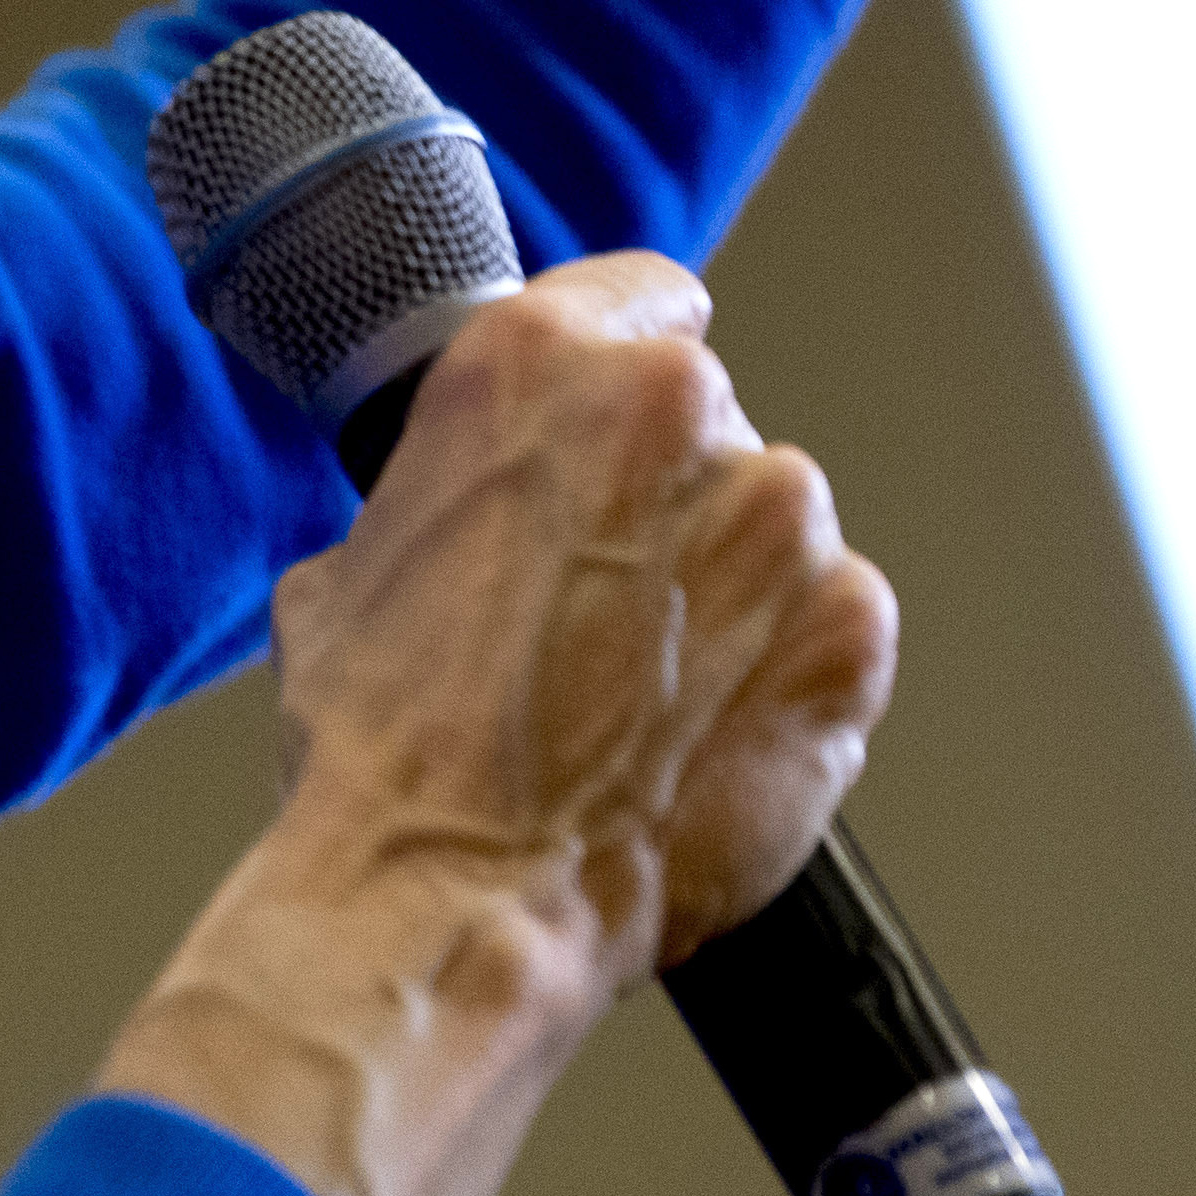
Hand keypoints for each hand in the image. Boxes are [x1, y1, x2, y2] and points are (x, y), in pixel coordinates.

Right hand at [261, 257, 891, 988]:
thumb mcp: (350, 569)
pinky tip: (706, 730)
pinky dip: (788, 667)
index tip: (624, 424)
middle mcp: (674, 413)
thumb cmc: (389, 752)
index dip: (626, 366)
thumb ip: (446, 498)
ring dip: (729, 585)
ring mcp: (777, 521)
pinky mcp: (845, 629)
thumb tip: (470, 518)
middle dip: (665, 501)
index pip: (639, 298)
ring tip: (648, 689)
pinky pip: (834, 619)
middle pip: (705, 422)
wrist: (456, 898)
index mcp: (542, 361)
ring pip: (774, 522)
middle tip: (598, 607)